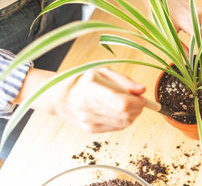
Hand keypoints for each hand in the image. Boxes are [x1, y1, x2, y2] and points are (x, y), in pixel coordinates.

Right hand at [28, 68, 145, 132]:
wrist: (58, 96)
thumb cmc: (82, 80)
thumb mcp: (103, 72)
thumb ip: (124, 81)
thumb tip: (142, 90)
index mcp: (91, 89)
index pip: (121, 102)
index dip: (138, 102)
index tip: (142, 97)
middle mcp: (88, 107)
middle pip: (125, 114)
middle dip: (138, 108)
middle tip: (137, 99)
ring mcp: (89, 120)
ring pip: (124, 123)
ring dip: (132, 114)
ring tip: (127, 104)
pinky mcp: (90, 129)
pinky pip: (117, 128)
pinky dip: (123, 120)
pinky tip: (118, 111)